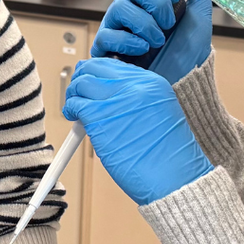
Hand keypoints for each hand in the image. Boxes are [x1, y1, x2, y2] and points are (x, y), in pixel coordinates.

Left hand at [63, 58, 213, 204]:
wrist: (173, 177)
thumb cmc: (167, 156)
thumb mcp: (159, 112)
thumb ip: (135, 99)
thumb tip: (107, 96)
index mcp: (151, 82)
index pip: (113, 65)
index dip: (98, 75)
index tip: (92, 86)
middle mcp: (134, 86)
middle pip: (94, 68)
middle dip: (82, 80)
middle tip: (79, 94)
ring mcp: (116, 100)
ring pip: (81, 83)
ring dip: (74, 95)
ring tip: (75, 109)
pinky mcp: (100, 118)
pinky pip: (76, 104)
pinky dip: (70, 110)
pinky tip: (74, 118)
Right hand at [91, 0, 212, 83]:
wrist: (183, 81)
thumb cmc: (187, 52)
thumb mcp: (199, 17)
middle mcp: (129, 6)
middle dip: (156, 2)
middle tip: (169, 22)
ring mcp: (116, 26)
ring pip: (120, 7)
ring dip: (145, 24)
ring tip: (158, 40)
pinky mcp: (107, 47)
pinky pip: (108, 35)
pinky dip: (129, 41)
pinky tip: (143, 49)